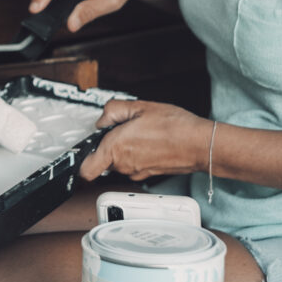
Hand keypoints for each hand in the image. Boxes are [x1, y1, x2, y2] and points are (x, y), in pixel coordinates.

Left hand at [79, 99, 213, 180]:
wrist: (200, 145)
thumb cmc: (175, 127)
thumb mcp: (139, 106)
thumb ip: (113, 110)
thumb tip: (103, 119)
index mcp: (116, 148)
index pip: (86, 170)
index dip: (81, 161)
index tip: (83, 151)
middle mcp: (124, 164)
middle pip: (103, 159)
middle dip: (109, 143)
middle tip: (125, 128)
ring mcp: (136, 172)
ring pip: (119, 161)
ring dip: (125, 148)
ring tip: (143, 133)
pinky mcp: (148, 174)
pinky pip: (134, 164)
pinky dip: (138, 154)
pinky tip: (152, 142)